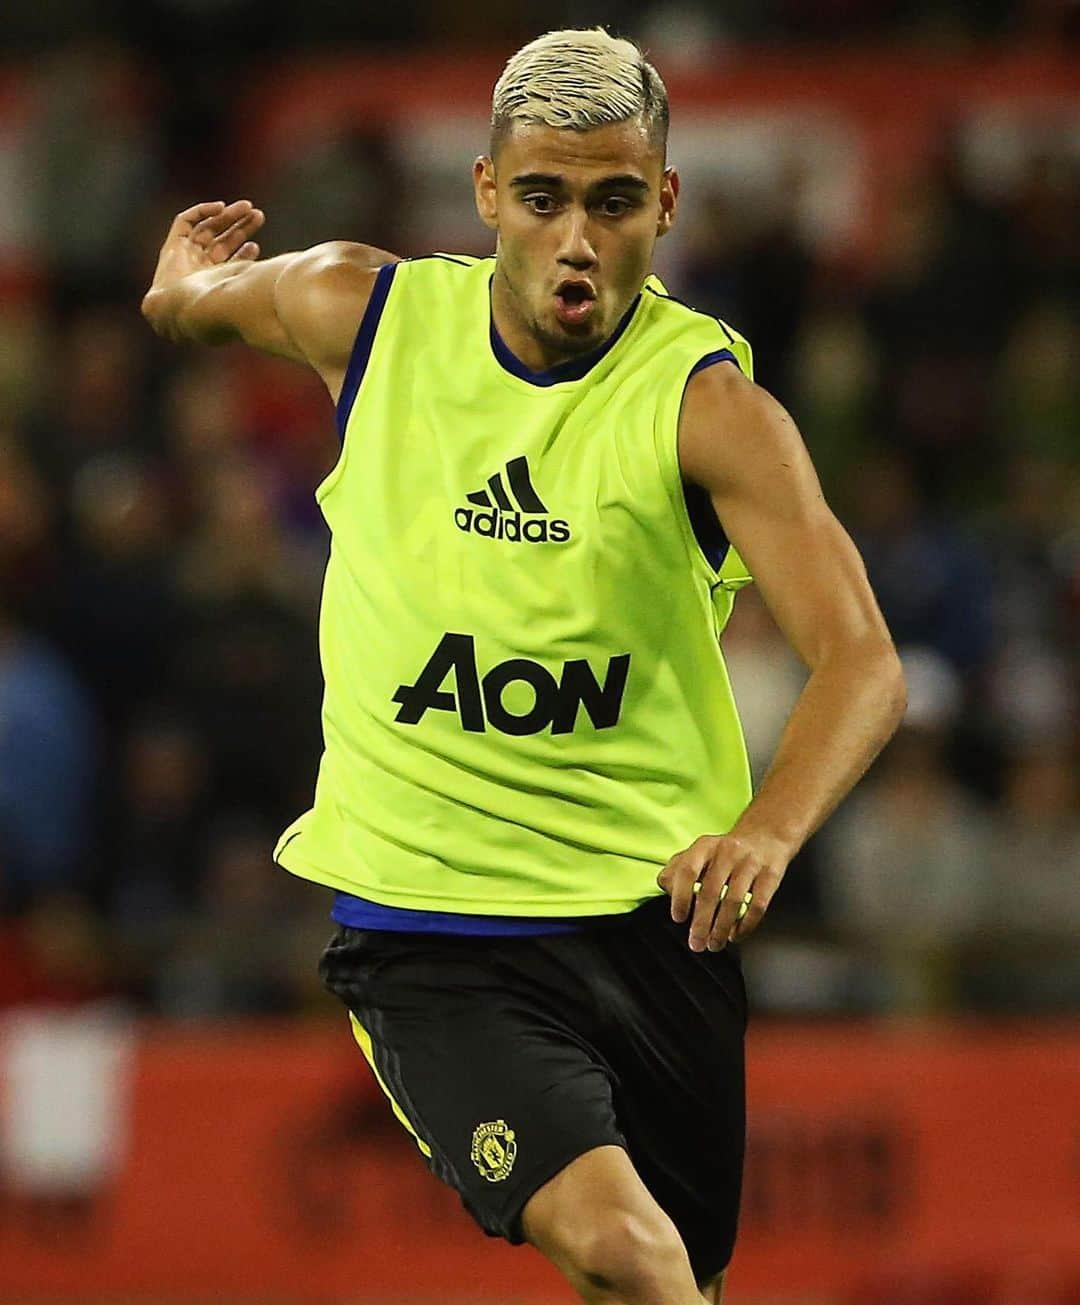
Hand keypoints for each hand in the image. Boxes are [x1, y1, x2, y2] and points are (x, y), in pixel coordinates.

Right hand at [144, 199, 264, 302]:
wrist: (179, 311)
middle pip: (222, 241)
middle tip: (260, 216)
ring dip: (228, 217)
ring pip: (208, 228)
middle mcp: (199, 268)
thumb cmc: (211, 309)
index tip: (257, 246)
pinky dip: (202, 211)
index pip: (230, 262)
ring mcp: (185, 256)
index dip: (244, 252)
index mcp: (214, 282)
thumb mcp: (241, 293)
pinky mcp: (172, 246)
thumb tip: (285, 280)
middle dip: (241, 227)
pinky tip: (221, 208)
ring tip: (248, 208)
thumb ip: (257, 283)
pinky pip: (185, 221)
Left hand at [657, 832, 788, 950]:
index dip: (681, 896)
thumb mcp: (700, 851)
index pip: (687, 870)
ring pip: (734, 901)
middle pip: (710, 892)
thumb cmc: (726, 851)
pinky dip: (746, 925)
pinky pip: (758, 904)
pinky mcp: (771, 874)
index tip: (679, 918)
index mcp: (705, 847)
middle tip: (697, 943)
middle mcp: (727, 852)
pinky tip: (736, 935)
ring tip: (715, 944)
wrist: (766, 835)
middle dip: (701, 923)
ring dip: (721, 928)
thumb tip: (668, 890)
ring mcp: (750, 862)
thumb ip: (678, 869)